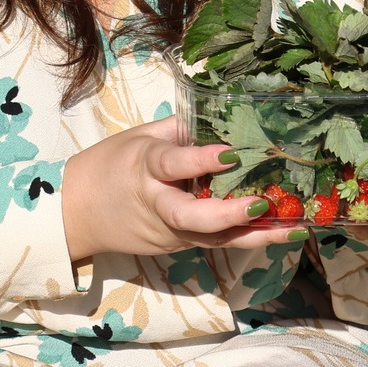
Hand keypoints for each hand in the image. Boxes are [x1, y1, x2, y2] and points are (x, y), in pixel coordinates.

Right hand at [61, 117, 306, 260]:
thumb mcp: (137, 137)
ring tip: (292, 228)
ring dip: (253, 235)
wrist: (74, 214)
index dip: (201, 160)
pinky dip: (244, 237)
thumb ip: (178, 130)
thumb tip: (218, 119)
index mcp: (145, 168)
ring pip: (211, 239)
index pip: (174, 164)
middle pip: (193, 217)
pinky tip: (278, 232)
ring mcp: (168, 232)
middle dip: (228, 214)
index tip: (232, 154)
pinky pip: (213, 242)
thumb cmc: (107, 167)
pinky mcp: (176, 247)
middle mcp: (159, 205)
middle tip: (262, 204)